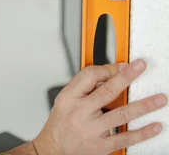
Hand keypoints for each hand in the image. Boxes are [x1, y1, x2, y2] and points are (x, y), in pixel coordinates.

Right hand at [32, 60, 165, 154]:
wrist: (53, 148)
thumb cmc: (61, 122)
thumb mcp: (65, 99)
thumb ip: (84, 87)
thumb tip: (109, 76)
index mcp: (69, 97)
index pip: (89, 76)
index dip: (109, 69)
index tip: (123, 65)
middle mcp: (80, 112)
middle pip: (107, 91)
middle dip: (126, 77)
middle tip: (140, 68)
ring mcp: (92, 130)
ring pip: (121, 114)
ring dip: (143, 106)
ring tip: (159, 99)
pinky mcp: (101, 146)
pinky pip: (125, 138)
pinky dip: (142, 132)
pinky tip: (154, 126)